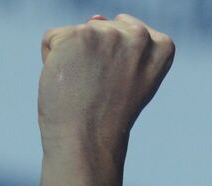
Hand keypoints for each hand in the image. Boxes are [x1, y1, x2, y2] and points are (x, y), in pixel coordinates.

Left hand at [37, 14, 173, 150]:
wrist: (86, 143)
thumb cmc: (105, 118)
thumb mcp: (129, 80)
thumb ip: (120, 46)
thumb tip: (96, 16)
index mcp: (161, 45)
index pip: (125, 31)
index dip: (112, 62)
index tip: (117, 88)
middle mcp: (139, 35)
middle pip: (99, 29)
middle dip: (90, 57)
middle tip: (96, 92)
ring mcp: (108, 34)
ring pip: (75, 34)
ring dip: (70, 58)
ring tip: (81, 89)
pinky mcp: (78, 36)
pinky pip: (51, 39)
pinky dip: (50, 61)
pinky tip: (65, 83)